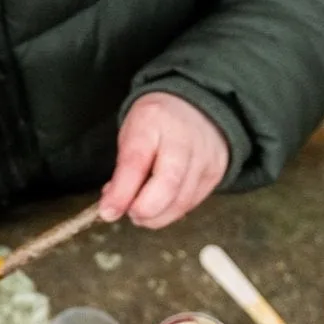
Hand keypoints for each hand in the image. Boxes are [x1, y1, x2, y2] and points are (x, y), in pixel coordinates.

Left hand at [100, 93, 228, 228]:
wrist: (196, 107)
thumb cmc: (156, 122)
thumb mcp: (132, 133)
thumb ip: (123, 170)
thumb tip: (113, 207)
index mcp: (153, 119)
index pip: (136, 162)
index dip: (121, 192)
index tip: (107, 212)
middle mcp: (184, 137)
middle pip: (167, 185)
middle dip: (143, 209)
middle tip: (129, 212)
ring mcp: (205, 156)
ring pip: (181, 201)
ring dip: (156, 216)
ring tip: (141, 210)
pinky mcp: (216, 173)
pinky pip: (192, 203)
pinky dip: (172, 211)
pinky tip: (161, 204)